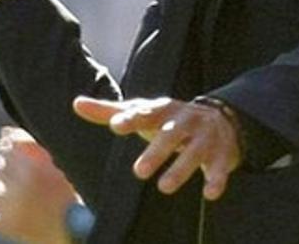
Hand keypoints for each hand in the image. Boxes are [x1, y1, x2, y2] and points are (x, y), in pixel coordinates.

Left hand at [0, 127, 76, 243]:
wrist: (77, 235)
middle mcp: (24, 184)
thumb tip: (5, 132)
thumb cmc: (73, 201)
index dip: (11, 143)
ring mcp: (12, 207)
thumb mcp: (63, 169)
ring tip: (10, 197)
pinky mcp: (5, 226)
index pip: (11, 141)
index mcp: (42, 165)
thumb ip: (37, 149)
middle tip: (16, 177)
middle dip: (3, 167)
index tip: (15, 149)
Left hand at [73, 96, 240, 200]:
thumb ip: (110, 112)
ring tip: (164, 187)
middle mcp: (184, 121)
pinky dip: (217, 178)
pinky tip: (209, 194)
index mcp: (163, 109)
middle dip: (156, 151)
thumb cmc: (168, 120)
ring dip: (181, 169)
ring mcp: (204, 137)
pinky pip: (221, 166)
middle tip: (137, 172)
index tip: (115, 125)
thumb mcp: (142, 114)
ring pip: (195, 152)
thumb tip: (76, 103)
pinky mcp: (222, 153)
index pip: (145, 112)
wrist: (220, 119)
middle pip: (170, 134)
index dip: (131, 117)